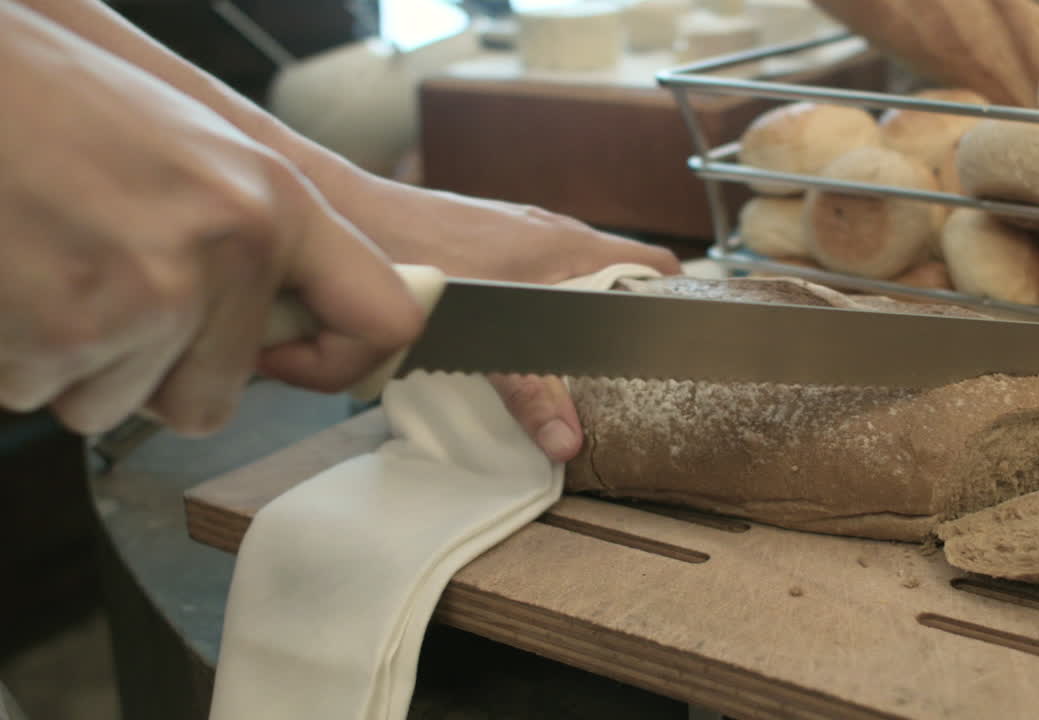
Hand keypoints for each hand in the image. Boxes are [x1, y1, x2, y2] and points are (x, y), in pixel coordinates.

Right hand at [0, 4, 421, 434]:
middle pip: (213, 400)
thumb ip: (255, 239)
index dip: (339, 361)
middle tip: (108, 287)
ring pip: (118, 406)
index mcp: (273, 204)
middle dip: (154, 370)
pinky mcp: (64, 336)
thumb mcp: (196, 150)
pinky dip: (20, 357)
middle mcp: (226, 254)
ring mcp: (147, 302)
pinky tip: (17, 282)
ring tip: (53, 268)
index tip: (298, 359)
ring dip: (80, 364)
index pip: (382, 319)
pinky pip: (42, 394)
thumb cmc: (54, 106)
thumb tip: (293, 326)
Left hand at [335, 178, 681, 461]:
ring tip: (584, 366)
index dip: (678, 302)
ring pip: (576, 278)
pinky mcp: (488, 240)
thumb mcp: (483, 331)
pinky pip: (539, 274)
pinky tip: (521, 338)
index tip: (685, 347)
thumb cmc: (419, 255)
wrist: (348, 215)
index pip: (655, 265)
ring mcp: (519, 232)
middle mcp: (552, 232)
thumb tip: (568, 443)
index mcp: (570, 245)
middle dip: (628, 322)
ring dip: (584, 315)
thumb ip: (530, 387)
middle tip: (633, 375)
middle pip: (619, 277)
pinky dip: (546, 305)